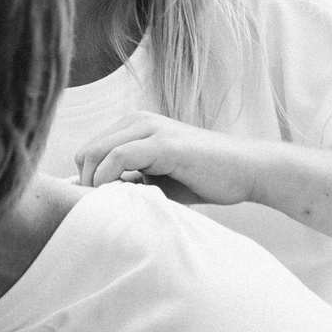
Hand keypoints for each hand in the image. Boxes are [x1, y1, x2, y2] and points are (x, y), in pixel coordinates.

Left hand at [73, 113, 266, 207]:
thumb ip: (129, 182)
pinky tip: (120, 199)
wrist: (246, 171)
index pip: (89, 151)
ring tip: (110, 209)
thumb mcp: (157, 180)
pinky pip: (118, 158)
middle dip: (85, 184)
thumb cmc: (203, 178)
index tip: (95, 207)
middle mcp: (138, 121)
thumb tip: (94, 200)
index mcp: (135, 126)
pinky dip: (109, 180)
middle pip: (87, 152)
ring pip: (97, 152)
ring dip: (95, 184)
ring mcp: (150, 129)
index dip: (85, 180)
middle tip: (100, 211)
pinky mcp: (163, 143)